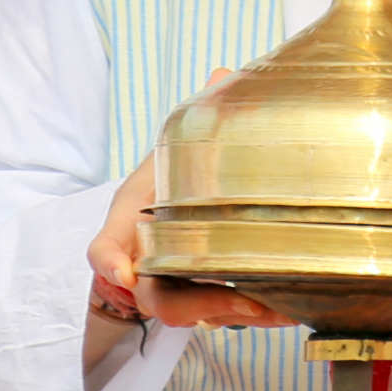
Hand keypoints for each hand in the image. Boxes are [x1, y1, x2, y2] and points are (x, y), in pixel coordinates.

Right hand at [86, 81, 292, 338]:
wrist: (185, 187)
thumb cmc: (179, 165)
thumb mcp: (186, 138)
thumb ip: (203, 113)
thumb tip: (225, 76)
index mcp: (133, 213)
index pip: (104, 247)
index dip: (111, 264)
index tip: (128, 275)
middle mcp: (144, 253)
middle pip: (151, 295)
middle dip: (198, 303)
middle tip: (246, 302)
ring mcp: (167, 280)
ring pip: (187, 313)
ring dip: (231, 314)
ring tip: (277, 308)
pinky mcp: (196, 295)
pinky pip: (215, 315)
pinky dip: (250, 315)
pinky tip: (287, 310)